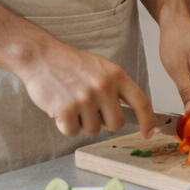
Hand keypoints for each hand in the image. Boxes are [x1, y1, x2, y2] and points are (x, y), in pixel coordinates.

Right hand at [13, 37, 152, 137]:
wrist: (41, 57)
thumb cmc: (70, 63)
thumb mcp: (102, 68)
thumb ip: (116, 87)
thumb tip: (131, 112)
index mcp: (117, 76)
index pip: (141, 102)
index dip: (147, 120)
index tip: (148, 132)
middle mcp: (104, 87)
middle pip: (116, 124)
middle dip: (105, 123)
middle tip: (91, 112)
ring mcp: (85, 99)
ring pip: (92, 130)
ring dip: (82, 123)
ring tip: (72, 105)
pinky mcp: (66, 110)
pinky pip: (72, 132)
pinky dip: (65, 125)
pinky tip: (60, 109)